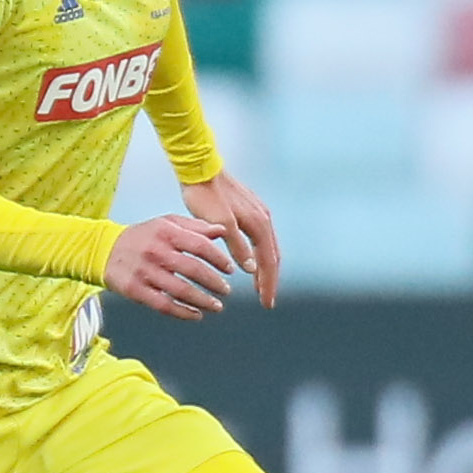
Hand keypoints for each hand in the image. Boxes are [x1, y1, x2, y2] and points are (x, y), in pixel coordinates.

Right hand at [104, 214, 242, 319]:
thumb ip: (195, 227)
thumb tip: (222, 230)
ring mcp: (145, 272)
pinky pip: (164, 305)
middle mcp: (156, 251)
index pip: (200, 245)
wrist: (104, 250)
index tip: (229, 269)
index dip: (219, 259)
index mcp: (166, 232)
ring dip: (203, 300)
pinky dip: (183, 312)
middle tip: (226, 290)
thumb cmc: (142, 236)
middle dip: (214, 282)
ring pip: (181, 290)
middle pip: (193, 270)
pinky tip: (196, 314)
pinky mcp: (135, 290)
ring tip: (217, 305)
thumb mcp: (166, 223)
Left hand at [179, 173, 280, 307]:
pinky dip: (259, 254)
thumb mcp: (219, 224)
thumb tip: (252, 269)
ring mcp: (259, 213)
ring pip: (267, 247)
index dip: (268, 284)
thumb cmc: (206, 197)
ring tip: (259, 287)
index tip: (266, 303)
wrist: (200, 169)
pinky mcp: (250, 210)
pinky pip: (260, 238)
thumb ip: (237, 246)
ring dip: (265, 268)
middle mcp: (264, 218)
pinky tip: (250, 261)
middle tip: (266, 301)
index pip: (268, 261)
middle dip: (270, 280)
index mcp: (259, 223)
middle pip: (272, 256)